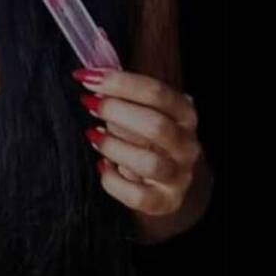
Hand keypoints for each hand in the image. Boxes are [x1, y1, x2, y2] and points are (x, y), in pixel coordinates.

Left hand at [72, 66, 201, 216]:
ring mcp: (178, 175)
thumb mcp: (142, 110)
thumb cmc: (147, 137)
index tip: (88, 77)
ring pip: (147, 162)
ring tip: (94, 136)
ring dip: (113, 146)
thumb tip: (90, 74)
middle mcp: (186, 144)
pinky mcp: (164, 201)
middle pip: (155, 126)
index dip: (120, 83)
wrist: (166, 178)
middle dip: (116, 112)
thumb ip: (122, 93)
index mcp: (184, 113)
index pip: (158, 92)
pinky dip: (113, 181)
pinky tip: (103, 166)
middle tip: (90, 104)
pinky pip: (136, 195)